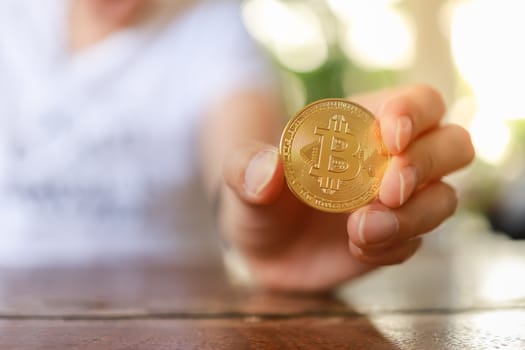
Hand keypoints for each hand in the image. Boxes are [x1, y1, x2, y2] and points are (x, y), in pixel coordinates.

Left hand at [219, 85, 473, 291]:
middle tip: (388, 190)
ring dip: (412, 216)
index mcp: (364, 124)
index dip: (414, 113)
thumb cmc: (260, 197)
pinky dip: (393, 248)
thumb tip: (270, 169)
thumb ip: (246, 166)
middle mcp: (393, 159)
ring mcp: (400, 202)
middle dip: (426, 164)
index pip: (418, 102)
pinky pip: (417, 243)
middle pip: (452, 145)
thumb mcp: (241, 176)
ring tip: (360, 231)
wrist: (265, 248)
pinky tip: (357, 249)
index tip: (391, 137)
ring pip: (444, 198)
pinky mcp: (397, 239)